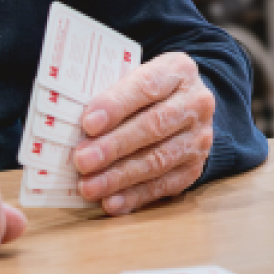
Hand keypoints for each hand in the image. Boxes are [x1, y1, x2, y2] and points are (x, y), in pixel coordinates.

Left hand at [72, 52, 216, 214]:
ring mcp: (199, 138)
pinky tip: (111, 203)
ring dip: (119, 176)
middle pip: (154, 126)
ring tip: (89, 187)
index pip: (147, 86)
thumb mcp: (134, 79)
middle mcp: (196, 103)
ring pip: (158, 159)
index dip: (116, 105)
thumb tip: (74, 129)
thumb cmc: (145, 93)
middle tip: (82, 161)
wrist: (186, 108)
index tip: (88, 123)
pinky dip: (134, 196)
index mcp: (178, 71)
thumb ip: (112, 96)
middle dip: (114, 146)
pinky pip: (164, 185)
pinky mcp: (194, 168)